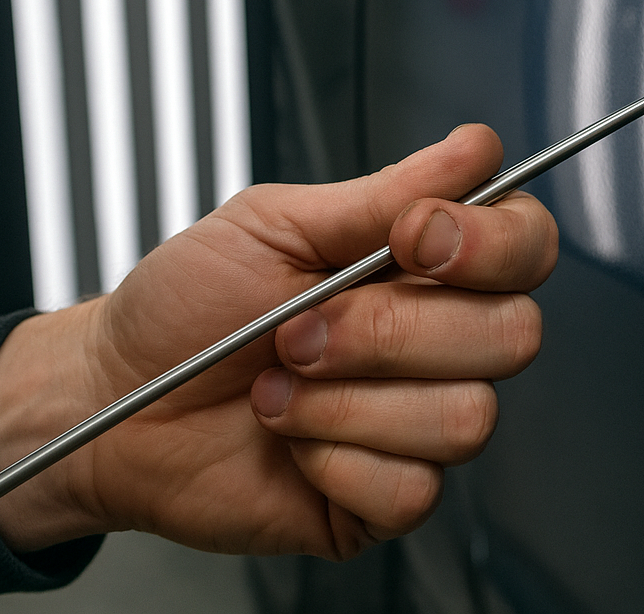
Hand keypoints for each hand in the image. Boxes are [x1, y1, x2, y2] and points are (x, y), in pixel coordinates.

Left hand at [0, 124, 556, 559]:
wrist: (116, 404)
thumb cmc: (185, 309)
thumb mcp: (276, 222)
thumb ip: (387, 190)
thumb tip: (476, 148)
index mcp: (427, 265)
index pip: (528, 246)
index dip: (490, 244)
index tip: (413, 238)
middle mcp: (439, 341)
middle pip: (513, 335)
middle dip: (391, 332)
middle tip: (304, 327)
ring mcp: (419, 421)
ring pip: (466, 417)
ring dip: (349, 401)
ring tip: (284, 386)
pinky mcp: (390, 495)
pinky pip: (413, 488)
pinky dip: (335, 461)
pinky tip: (294, 442)